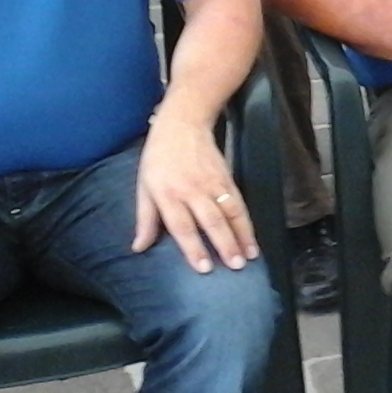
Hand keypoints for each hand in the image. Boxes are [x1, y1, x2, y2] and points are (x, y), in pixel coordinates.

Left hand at [134, 114, 258, 273]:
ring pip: (231, 212)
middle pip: (211, 220)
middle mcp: (191, 190)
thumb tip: (139, 248)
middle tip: (235, 266)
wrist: (183, 124)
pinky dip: (247, 222)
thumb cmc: (158, 158)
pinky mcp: (227, 178)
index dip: (193, 247)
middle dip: (224, 244)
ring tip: (250, 256)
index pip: (182, 225)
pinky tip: (252, 239)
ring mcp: (213, 183)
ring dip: (242, 235)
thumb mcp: (144, 186)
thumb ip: (145, 218)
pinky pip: (239, 203)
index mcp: (167, 193)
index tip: (203, 268)